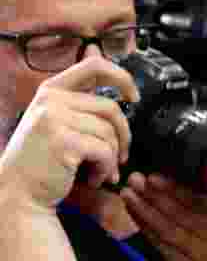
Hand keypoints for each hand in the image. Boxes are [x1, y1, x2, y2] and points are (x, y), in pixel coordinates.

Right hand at [0, 56, 136, 210]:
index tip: (135, 96)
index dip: (122, 77)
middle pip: (111, 109)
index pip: (94, 66)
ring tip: (100, 172)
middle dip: (123, 136)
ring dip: (112, 158)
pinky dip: (105, 169)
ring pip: (109, 133)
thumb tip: (106, 67)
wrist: (17, 194)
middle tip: (122, 156)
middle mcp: (50, 100)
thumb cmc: (41, 162)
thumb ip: (78, 100)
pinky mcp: (63, 141)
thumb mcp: (55, 121)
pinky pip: (105, 151)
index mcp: (51, 90)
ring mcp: (54, 119)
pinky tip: (93, 180)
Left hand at [121, 173, 206, 260]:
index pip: (200, 200)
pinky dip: (146, 229)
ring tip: (128, 194)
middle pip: (182, 213)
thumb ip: (206, 208)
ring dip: (145, 210)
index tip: (154, 176)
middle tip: (135, 179)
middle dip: (156, 195)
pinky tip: (134, 216)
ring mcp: (202, 255)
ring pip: (169, 228)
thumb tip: (174, 182)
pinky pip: (161, 245)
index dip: (175, 188)